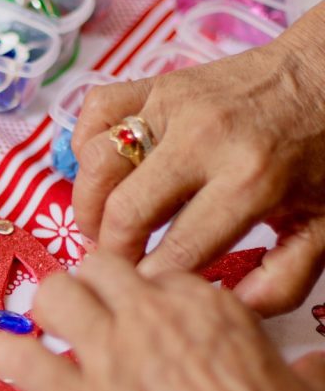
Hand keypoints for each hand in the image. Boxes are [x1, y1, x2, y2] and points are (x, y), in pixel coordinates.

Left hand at [0, 254, 324, 390]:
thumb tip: (312, 367)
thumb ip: (298, 369)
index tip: (131, 313)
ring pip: (54, 295)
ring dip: (44, 310)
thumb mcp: (302, 389)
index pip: (154, 275)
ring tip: (41, 329)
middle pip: (96, 269)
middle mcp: (151, 315)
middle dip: (84, 287)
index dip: (135, 295)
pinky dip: (2, 354)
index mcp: (205, 306)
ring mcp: (111, 353)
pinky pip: (23, 359)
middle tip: (81, 315)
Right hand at [71, 5, 324, 315]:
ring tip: (105, 224)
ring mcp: (173, 105)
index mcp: (251, 182)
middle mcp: (204, 140)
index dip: (152, 283)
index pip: (177, 252)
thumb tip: (231, 307)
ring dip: (90, 204)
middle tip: (119, 264)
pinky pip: (96, 113)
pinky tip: (108, 173)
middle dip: (113, 252)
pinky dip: (88, 145)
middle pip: (124, 212)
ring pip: (97, 164)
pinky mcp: (155, 84)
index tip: (145, 294)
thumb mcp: (323, 224)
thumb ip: (285, 278)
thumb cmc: (321, 152)